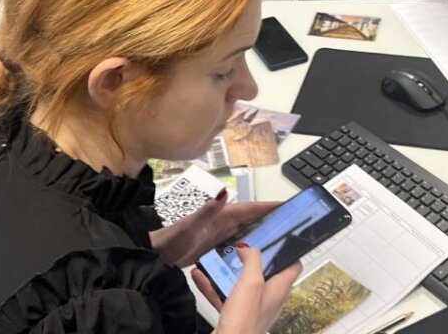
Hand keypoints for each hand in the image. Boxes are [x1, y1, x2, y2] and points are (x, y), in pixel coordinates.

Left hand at [149, 189, 277, 267]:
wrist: (155, 256)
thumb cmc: (172, 240)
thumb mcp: (191, 225)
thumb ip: (208, 210)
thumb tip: (225, 191)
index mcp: (221, 216)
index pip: (251, 208)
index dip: (268, 206)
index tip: (288, 205)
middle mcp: (223, 223)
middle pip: (252, 219)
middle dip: (271, 218)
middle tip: (292, 223)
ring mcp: (219, 235)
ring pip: (247, 232)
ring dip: (262, 233)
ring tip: (282, 239)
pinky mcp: (215, 248)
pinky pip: (238, 245)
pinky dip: (249, 246)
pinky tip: (258, 255)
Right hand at [193, 245, 300, 333]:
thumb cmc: (244, 318)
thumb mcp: (252, 282)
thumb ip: (253, 260)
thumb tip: (247, 248)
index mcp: (278, 289)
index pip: (293, 266)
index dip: (287, 252)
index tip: (276, 239)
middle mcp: (268, 299)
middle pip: (265, 273)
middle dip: (251, 259)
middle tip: (240, 246)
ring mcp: (251, 308)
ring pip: (241, 284)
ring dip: (228, 271)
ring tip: (216, 258)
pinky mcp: (235, 316)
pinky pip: (225, 296)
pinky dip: (213, 286)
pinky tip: (199, 275)